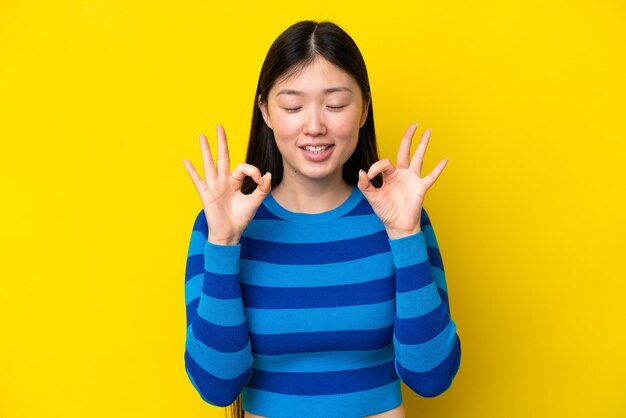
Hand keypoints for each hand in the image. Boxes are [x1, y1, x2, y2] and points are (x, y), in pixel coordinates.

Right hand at [182, 125, 270, 244]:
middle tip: (218, 126)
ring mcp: (213, 187)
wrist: (230, 233)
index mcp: (234, 182)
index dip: (253, 171)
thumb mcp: (255, 202)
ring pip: (209, 164)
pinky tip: (185, 161)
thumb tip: (268, 174)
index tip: (261, 180)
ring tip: (201, 136)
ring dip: (205, 150)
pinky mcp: (206, 194)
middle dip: (221, 141)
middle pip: (222, 157)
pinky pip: (198, 180)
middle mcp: (222, 181)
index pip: (243, 167)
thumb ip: (263, 188)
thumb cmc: (240, 218)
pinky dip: (192, 171)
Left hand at [357, 123, 447, 239]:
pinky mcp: (421, 187)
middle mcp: (402, 174)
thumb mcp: (372, 198)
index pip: (384, 163)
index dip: (376, 167)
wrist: (397, 225)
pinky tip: (445, 159)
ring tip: (428, 131)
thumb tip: (363, 172)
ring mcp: (413, 179)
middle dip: (408, 137)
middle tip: (414, 124)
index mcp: (389, 175)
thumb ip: (365, 185)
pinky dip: (438, 169)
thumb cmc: (385, 211)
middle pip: (405, 151)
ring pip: (419, 158)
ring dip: (423, 145)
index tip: (369, 176)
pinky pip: (431, 176)